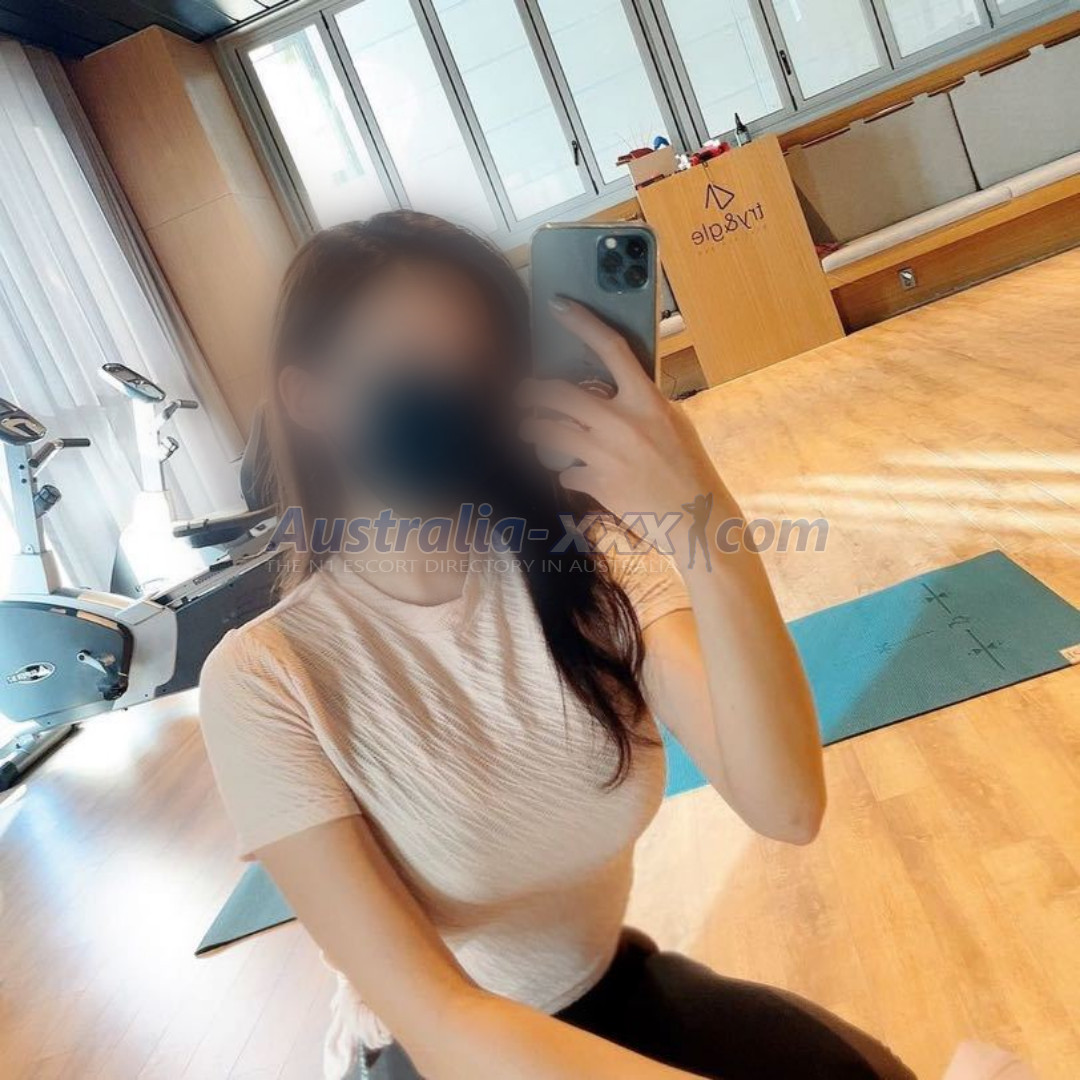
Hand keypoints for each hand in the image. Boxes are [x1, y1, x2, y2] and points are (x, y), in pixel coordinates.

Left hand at [518, 300, 722, 521]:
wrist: (696, 518)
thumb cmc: (689, 469)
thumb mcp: (674, 423)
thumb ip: (643, 404)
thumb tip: (616, 389)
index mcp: (648, 401)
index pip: (612, 348)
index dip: (582, 323)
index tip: (558, 307)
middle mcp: (624, 423)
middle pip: (561, 394)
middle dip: (532, 393)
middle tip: (522, 395)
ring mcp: (607, 454)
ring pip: (551, 432)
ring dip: (533, 429)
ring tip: (528, 429)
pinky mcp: (598, 484)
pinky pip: (566, 471)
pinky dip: (567, 472)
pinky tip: (574, 473)